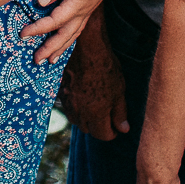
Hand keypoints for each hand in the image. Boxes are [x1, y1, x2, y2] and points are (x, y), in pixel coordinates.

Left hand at [21, 0, 132, 63]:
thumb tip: (40, 2)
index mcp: (78, 4)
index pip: (54, 22)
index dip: (37, 29)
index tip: (22, 35)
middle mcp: (83, 10)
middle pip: (65, 35)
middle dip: (50, 48)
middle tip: (37, 61)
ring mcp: (87, 8)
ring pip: (72, 33)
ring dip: (61, 47)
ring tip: (52, 59)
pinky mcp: (88, 3)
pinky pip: (77, 26)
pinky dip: (69, 36)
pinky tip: (66, 38)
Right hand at [56, 15, 129, 139]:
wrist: (85, 48)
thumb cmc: (105, 68)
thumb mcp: (119, 90)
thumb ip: (120, 112)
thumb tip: (123, 129)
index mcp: (96, 114)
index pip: (104, 135)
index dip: (112, 133)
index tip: (117, 127)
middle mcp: (80, 112)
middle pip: (89, 130)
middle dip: (99, 127)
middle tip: (107, 116)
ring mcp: (68, 103)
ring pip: (77, 121)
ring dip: (86, 119)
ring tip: (95, 106)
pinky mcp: (61, 94)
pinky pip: (69, 108)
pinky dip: (76, 108)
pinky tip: (83, 97)